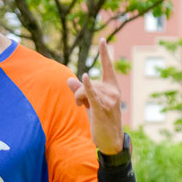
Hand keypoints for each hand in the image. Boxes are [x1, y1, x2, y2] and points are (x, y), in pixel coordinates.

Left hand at [66, 38, 123, 153]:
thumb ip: (81, 91)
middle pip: (88, 82)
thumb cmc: (102, 122)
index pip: (108, 68)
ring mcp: (109, 101)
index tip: (103, 40)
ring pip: (84, 89)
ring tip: (83, 108)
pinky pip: (91, 95)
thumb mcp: (91, 104)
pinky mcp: (100, 110)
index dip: (105, 54)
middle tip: (81, 105)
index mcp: (113, 88)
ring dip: (78, 98)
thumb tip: (68, 80)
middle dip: (80, 92)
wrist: (111, 142)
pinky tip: (84, 77)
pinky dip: (87, 87)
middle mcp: (113, 92)